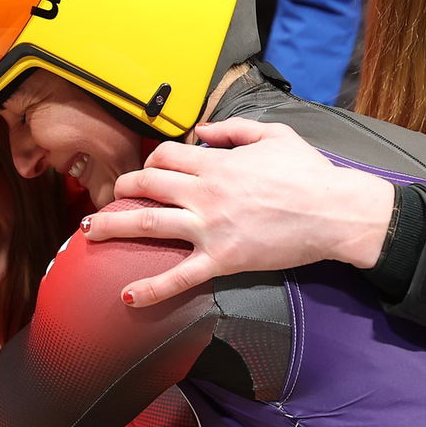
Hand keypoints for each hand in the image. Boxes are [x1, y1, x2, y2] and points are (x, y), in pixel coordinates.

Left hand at [82, 118, 395, 307]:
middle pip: (146, 185)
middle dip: (121, 189)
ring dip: (113, 226)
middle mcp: (204, 193)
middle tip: (109, 198)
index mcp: (216, 163)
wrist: (335, 212)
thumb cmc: (310, 173)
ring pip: (148, 224)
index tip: (147, 169)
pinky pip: (178, 277)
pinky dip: (150, 288)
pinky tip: (127, 296)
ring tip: (90, 232)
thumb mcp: (274, 134)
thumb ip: (232, 129)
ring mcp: (209, 228)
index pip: (165, 155)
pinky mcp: (221, 260)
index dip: (150, 159)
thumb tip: (200, 131)